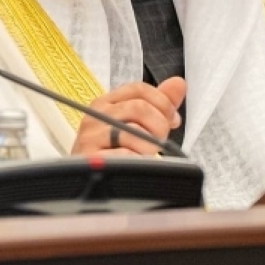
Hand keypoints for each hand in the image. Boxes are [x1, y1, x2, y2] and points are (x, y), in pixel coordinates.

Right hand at [70, 77, 185, 156]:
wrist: (86, 182)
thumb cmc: (112, 153)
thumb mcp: (135, 124)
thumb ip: (158, 104)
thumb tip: (178, 83)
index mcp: (106, 104)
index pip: (139, 89)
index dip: (163, 102)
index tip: (172, 119)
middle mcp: (96, 116)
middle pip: (140, 108)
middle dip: (159, 126)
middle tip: (158, 141)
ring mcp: (91, 138)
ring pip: (135, 131)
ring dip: (149, 146)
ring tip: (145, 155)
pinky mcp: (91, 159)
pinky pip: (126, 155)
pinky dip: (138, 160)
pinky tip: (136, 164)